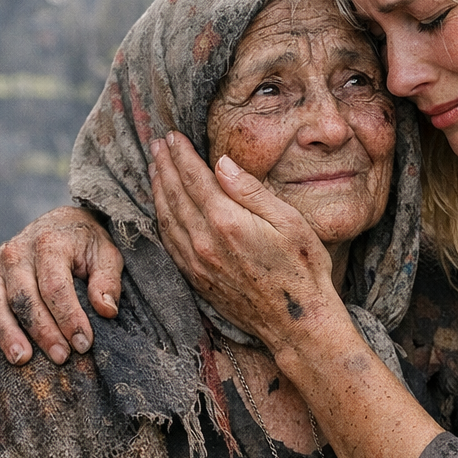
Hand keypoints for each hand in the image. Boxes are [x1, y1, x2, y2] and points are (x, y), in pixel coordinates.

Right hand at [0, 206, 123, 363]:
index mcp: (48, 243)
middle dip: (43, 331)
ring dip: (7, 335)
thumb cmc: (86, 245)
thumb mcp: (107, 255)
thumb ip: (107, 281)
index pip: (55, 286)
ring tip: (22, 360)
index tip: (83, 343)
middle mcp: (15, 252)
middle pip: (24, 298)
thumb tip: (106, 310)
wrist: (59, 225)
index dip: (69, 317)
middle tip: (61, 357)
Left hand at [149, 132, 336, 346]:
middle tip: (156, 144)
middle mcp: (205, 241)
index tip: (172, 136)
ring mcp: (198, 262)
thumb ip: (251, 191)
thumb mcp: (289, 221)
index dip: (181, 155)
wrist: (297, 322)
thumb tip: (221, 163)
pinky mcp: (197, 279)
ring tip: (154, 168)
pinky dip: (161, 220)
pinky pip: (169, 243)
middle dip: (164, 166)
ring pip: (166, 218)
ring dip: (157, 190)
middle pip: (174, 195)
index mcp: (227, 221)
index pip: (194, 178)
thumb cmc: (303, 269)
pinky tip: (161, 209)